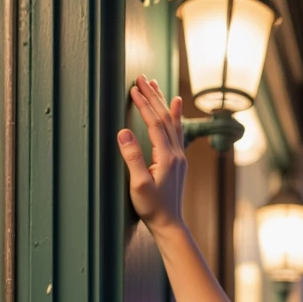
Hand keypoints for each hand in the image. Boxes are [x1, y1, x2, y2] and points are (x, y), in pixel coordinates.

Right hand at [117, 76, 186, 234]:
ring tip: (154, 84)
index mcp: (166, 157)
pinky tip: (175, 104)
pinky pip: (177, 130)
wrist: (169, 223)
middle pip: (165, 118)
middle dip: (153, 96)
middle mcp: (176, 153)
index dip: (144, 105)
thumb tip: (123, 132)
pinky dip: (175, 115)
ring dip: (162, 101)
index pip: (154, 123)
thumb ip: (132, 158)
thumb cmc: (152, 207)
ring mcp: (179, 156)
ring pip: (172, 122)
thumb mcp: (138, 185)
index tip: (133, 88)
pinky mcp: (178, 160)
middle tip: (141, 78)